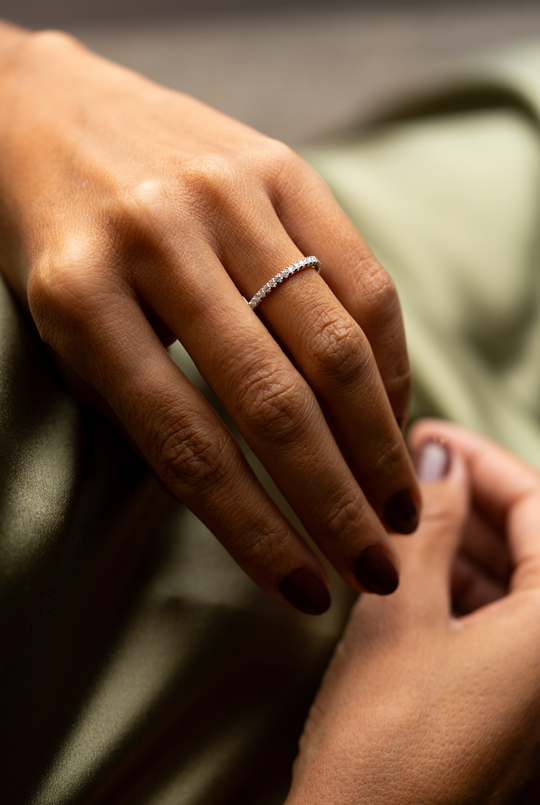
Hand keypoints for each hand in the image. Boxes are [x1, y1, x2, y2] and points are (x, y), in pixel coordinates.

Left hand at [0, 25, 418, 613]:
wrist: (43, 111)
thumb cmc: (54, 239)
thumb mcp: (64, 330)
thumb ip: (144, 403)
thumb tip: (245, 495)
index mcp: (82, 297)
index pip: (187, 446)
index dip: (255, 532)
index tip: (303, 590)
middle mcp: (159, 240)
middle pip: (275, 401)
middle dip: (336, 501)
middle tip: (375, 564)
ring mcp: (226, 196)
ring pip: (333, 341)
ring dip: (377, 441)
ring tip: (398, 504)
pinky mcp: (279, 168)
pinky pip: (360, 275)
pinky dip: (386, 357)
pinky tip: (390, 411)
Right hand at [287, 420, 539, 802]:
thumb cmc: (384, 746)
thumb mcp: (398, 612)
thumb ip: (423, 528)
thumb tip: (433, 462)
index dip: (480, 462)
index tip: (427, 437)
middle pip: (533, 544)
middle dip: (469, 501)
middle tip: (406, 474)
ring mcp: (539, 688)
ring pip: (516, 584)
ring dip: (463, 543)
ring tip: (400, 515)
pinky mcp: (515, 711)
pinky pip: (503, 625)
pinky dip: (462, 588)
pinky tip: (412, 569)